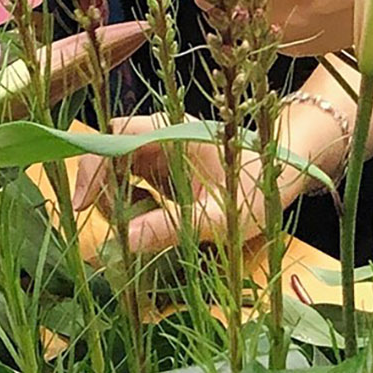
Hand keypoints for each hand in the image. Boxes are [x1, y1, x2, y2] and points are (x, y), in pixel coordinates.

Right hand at [69, 107, 339, 254]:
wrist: (291, 173)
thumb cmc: (261, 188)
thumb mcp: (219, 216)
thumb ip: (171, 227)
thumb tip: (125, 241)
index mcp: (174, 132)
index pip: (114, 137)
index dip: (91, 167)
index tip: (81, 206)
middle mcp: (164, 135)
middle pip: (111, 153)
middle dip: (100, 189)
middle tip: (106, 228)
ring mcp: (165, 151)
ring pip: (121, 170)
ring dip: (115, 200)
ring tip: (132, 230)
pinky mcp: (170, 169)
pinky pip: (137, 182)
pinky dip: (132, 205)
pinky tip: (149, 226)